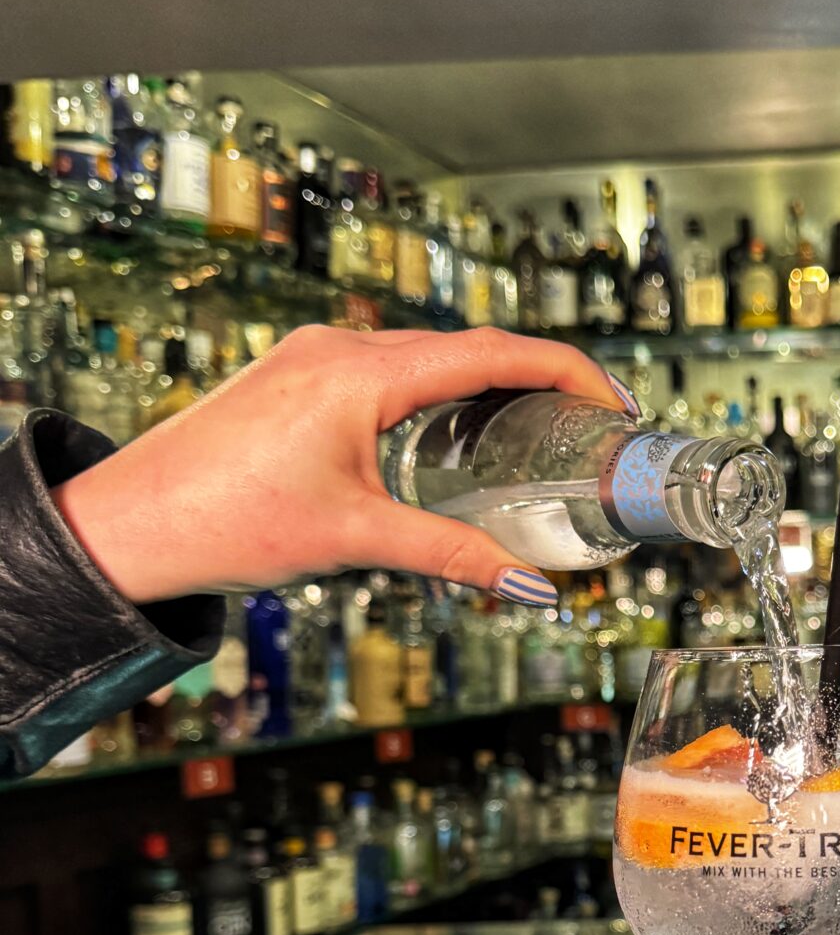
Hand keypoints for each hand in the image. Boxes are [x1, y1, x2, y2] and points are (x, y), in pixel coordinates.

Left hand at [51, 325, 627, 606]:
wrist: (131, 522)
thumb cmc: (226, 521)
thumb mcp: (356, 540)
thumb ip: (453, 555)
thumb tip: (531, 587)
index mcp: (361, 374)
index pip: (491, 353)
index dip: (565, 371)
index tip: (612, 401)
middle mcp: (340, 348)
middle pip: (467, 347)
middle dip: (536, 379)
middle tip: (588, 424)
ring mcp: (316, 356)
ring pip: (428, 356)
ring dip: (488, 384)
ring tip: (537, 428)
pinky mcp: (298, 375)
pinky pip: (389, 367)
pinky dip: (439, 392)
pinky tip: (456, 432)